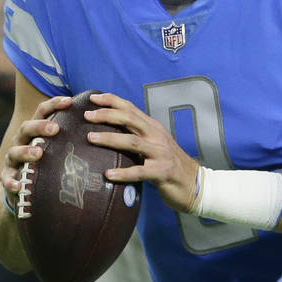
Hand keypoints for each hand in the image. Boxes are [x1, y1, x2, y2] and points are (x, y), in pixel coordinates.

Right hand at [1, 95, 72, 194]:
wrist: (23, 186)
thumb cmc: (47, 160)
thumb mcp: (57, 145)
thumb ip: (72, 135)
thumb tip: (101, 126)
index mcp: (35, 130)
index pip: (42, 111)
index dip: (54, 104)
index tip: (69, 101)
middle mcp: (21, 141)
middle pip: (27, 128)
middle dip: (40, 126)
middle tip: (55, 128)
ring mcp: (12, 159)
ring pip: (14, 151)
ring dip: (26, 151)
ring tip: (38, 153)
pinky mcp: (7, 177)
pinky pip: (7, 179)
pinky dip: (11, 182)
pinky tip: (19, 185)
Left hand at [82, 91, 199, 212]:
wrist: (194, 183)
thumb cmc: (169, 164)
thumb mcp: (155, 144)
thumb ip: (138, 135)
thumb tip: (110, 130)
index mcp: (153, 127)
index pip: (130, 108)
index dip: (111, 100)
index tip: (93, 98)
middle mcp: (156, 136)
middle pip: (129, 119)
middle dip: (106, 115)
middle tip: (87, 116)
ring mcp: (160, 153)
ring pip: (132, 141)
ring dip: (109, 138)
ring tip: (90, 138)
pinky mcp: (161, 172)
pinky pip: (139, 171)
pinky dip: (122, 172)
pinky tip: (108, 174)